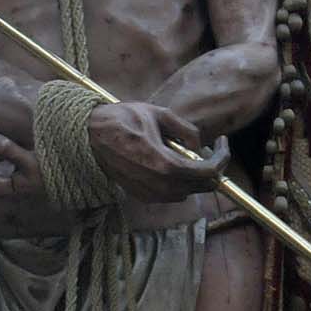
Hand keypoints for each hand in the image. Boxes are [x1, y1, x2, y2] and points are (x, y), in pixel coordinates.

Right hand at [84, 101, 227, 202]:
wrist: (88, 136)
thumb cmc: (121, 120)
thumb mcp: (159, 115)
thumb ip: (187, 130)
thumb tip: (200, 144)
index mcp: (167, 166)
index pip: (210, 172)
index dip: (222, 157)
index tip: (222, 142)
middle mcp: (161, 186)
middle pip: (203, 186)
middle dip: (211, 166)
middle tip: (209, 148)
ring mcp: (151, 194)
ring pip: (188, 191)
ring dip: (194, 174)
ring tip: (186, 153)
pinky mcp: (142, 196)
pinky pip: (172, 194)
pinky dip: (179, 181)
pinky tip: (171, 162)